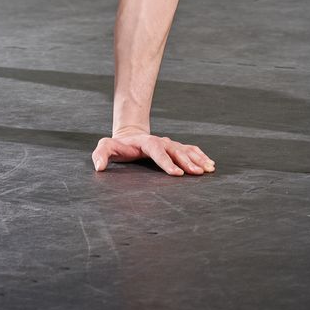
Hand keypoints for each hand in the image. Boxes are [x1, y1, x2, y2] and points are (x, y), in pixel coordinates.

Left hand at [91, 132, 215, 175]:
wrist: (130, 135)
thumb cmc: (118, 145)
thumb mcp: (106, 146)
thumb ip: (101, 154)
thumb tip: (99, 166)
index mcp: (145, 142)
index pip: (157, 151)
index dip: (167, 162)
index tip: (176, 173)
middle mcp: (160, 141)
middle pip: (175, 150)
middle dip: (186, 162)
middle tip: (196, 173)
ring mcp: (169, 144)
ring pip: (185, 150)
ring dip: (197, 159)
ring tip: (209, 169)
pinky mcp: (175, 148)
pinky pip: (190, 150)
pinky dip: (200, 156)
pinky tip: (210, 165)